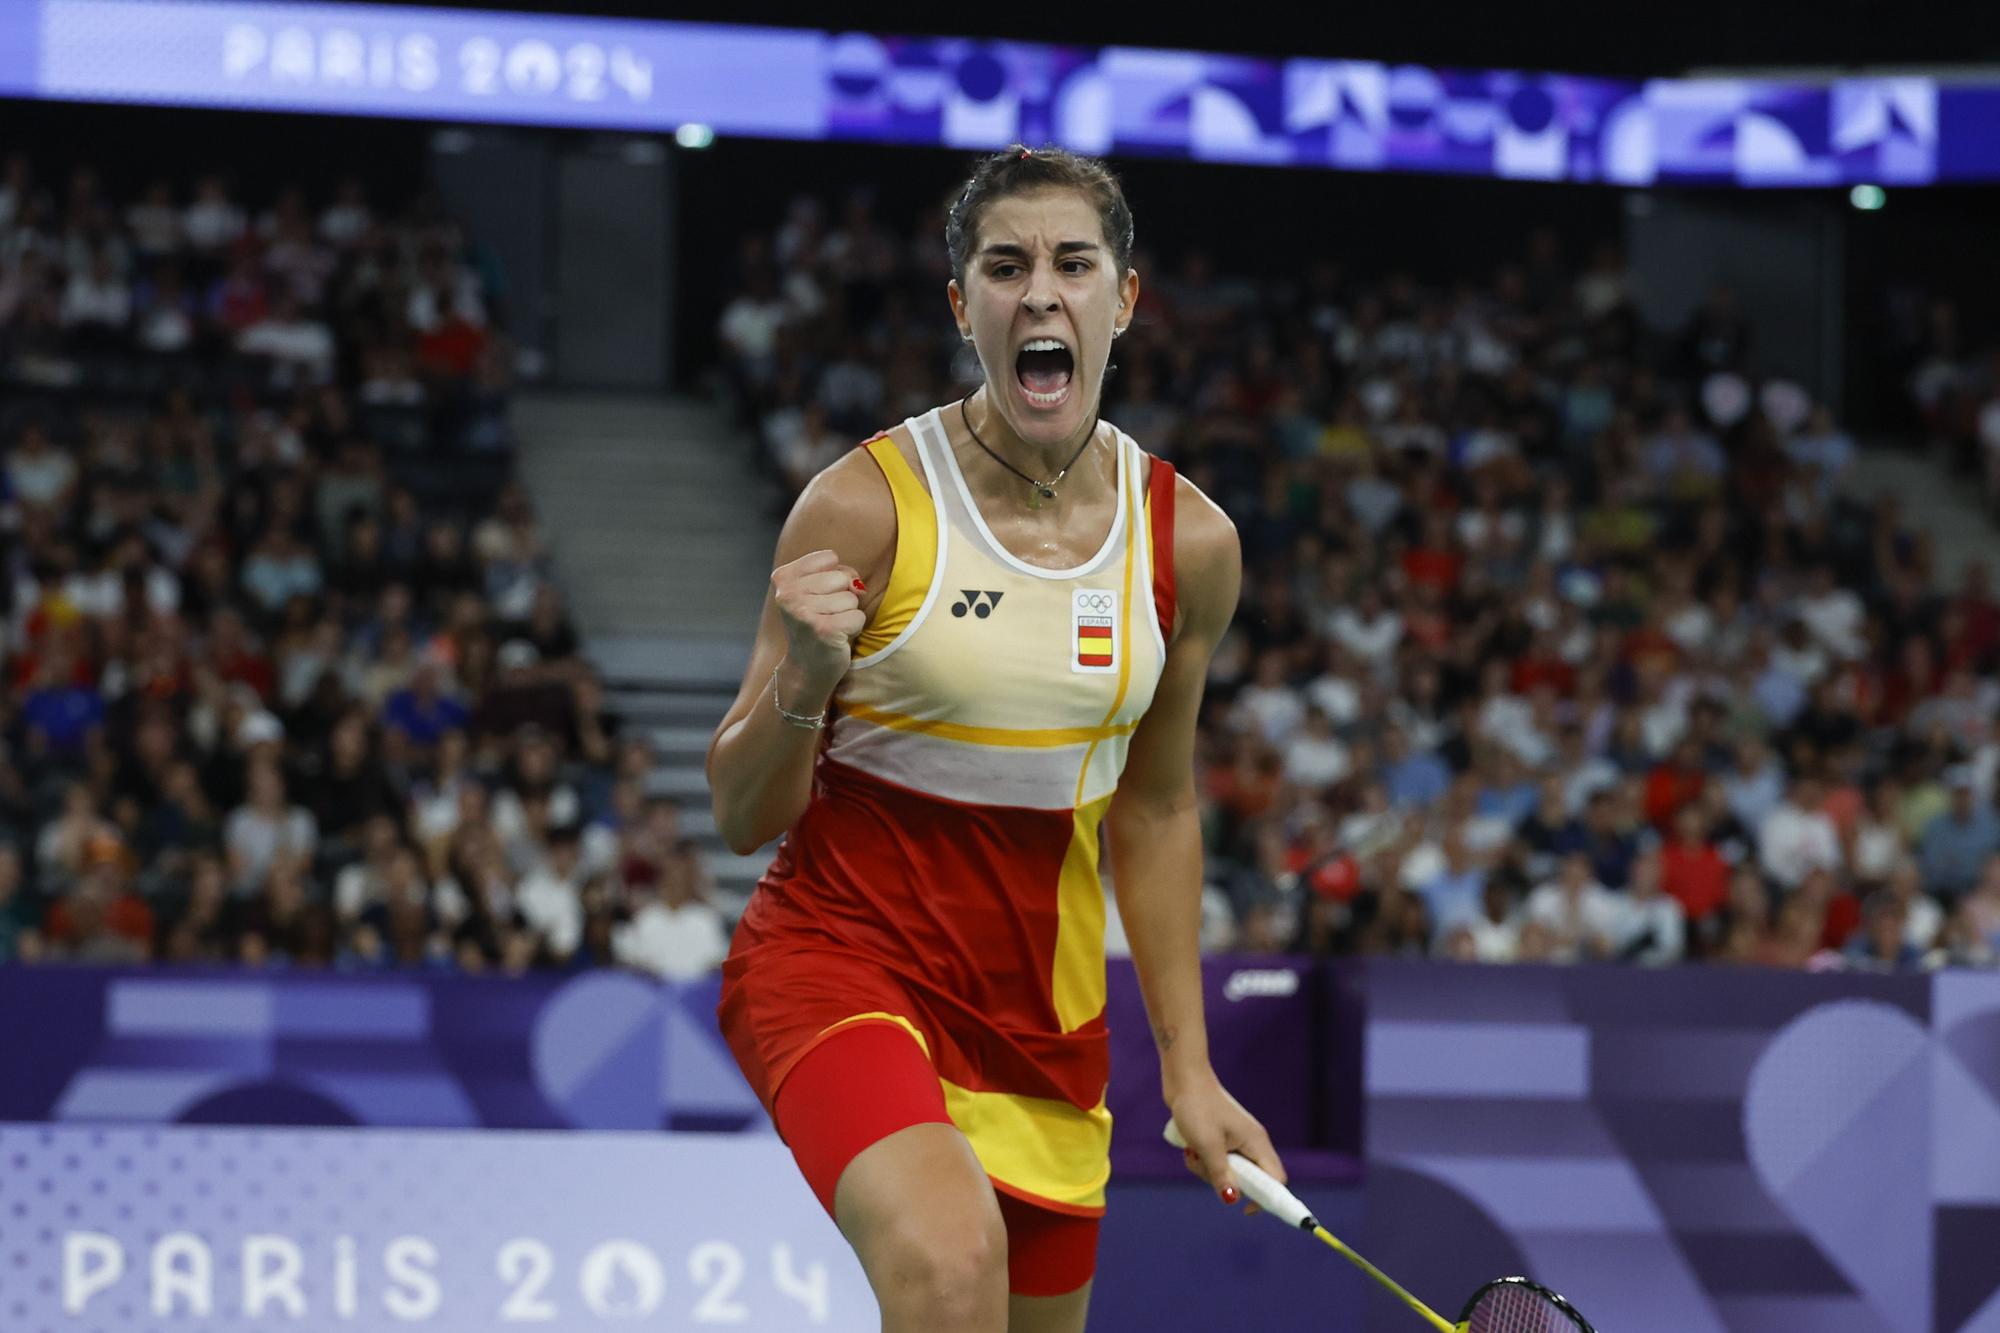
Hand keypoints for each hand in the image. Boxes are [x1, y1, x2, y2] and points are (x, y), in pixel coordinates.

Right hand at [771, 548, 866, 689]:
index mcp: (783, 577)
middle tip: (825, 615)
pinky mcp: (824, 630)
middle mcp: (788, 594)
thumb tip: (857, 585)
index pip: (830, 557)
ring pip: (851, 598)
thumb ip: (837, 574)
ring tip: (830, 626)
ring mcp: (804, 613)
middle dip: (842, 597)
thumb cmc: (816, 623)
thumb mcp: (816, 590)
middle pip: (842, 577)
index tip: (820, 596)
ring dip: (847, 614)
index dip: (834, 576)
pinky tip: (836, 637)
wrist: (806, 668)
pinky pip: (858, 617)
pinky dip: (854, 628)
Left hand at [1169, 1072, 1285, 1214]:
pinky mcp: (1221, 1138)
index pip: (1276, 1179)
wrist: (1183, 1079)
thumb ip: (1220, 1174)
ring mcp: (1236, 1140)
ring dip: (1207, 1171)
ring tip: (1192, 1152)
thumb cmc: (1197, 1107)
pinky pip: (1217, 1162)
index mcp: (1256, 1143)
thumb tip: (1232, 1200)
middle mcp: (1251, 1143)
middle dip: (1225, 1182)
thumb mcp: (1207, 1145)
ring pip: (1229, 1172)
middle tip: (1204, 1166)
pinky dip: (1203, 1160)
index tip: (1245, 1211)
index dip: (1267, 1199)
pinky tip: (1189, 1147)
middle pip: (1249, 1179)